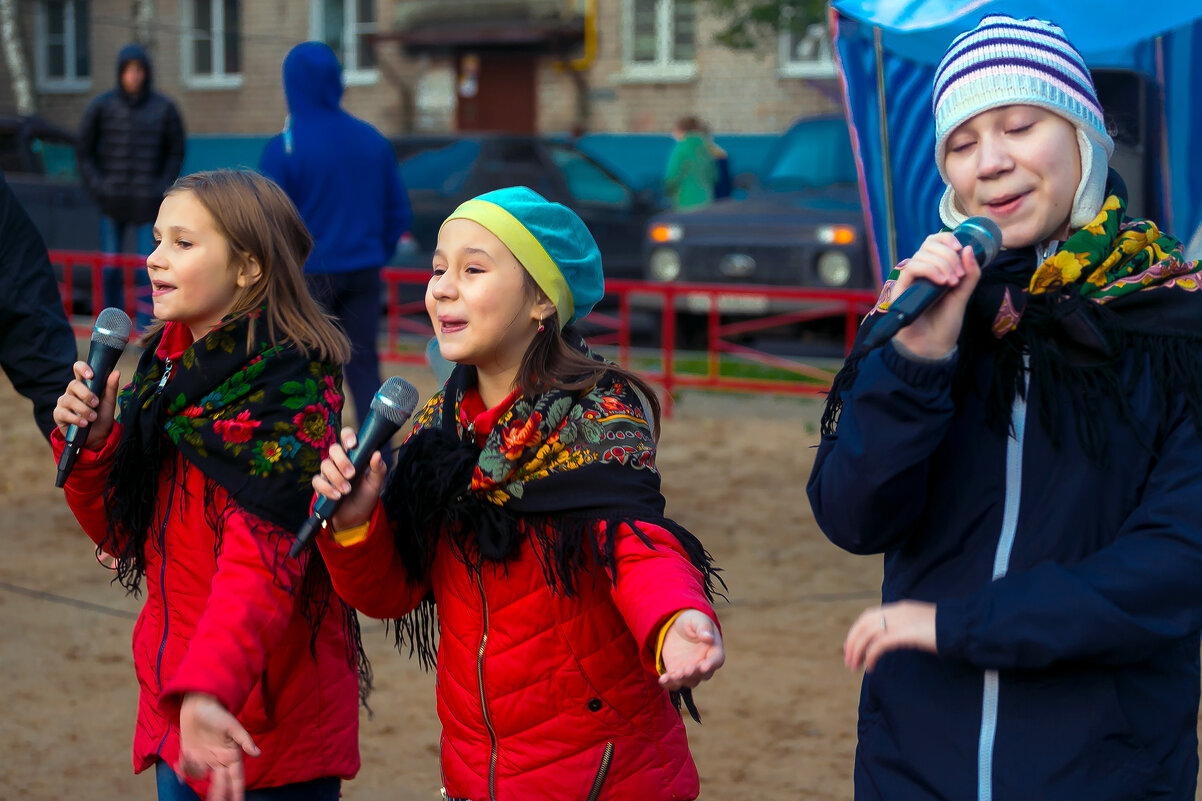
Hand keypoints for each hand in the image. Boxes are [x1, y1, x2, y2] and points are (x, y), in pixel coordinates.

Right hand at [52, 360, 120, 449]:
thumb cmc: (102, 416)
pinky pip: (63, 413)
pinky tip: (84, 424)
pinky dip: (76, 419)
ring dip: (83, 409)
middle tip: (96, 403)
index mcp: (84, 384)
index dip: (82, 368)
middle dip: (86, 394)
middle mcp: (72, 391)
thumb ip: (111, 387)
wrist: (97, 436)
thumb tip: (116, 372)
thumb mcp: (109, 402)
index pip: (78, 369)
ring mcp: (64, 402)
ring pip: (69, 400)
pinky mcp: (58, 414)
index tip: (91, 375)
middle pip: (73, 384)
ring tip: (93, 417)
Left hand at [177, 693, 259, 800]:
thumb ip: (244, 740)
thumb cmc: (217, 713)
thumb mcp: (232, 726)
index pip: (236, 777)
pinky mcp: (189, 754)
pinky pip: (186, 769)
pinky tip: (179, 771)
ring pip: (200, 775)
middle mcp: (218, 760)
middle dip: (218, 795)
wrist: (198, 702)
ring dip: (195, 771)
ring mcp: (203, 758)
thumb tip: (257, 754)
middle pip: (220, 783)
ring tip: (191, 756)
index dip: (237, 791)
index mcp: (231, 755)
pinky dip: (182, 771)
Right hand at [311, 426, 387, 530]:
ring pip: (325, 465)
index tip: (352, 444)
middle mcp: (339, 461)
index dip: (347, 436)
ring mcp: (329, 473)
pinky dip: (327, 488)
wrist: (356, 517)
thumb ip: (378, 468)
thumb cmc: (365, 495)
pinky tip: (337, 496)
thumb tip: (377, 454)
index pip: (347, 437)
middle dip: (342, 461)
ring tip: (347, 490)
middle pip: (333, 449)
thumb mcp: (376, 482)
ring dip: (336, 478)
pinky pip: (317, 481)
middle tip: (351, 474)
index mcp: (353, 455)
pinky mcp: (321, 485)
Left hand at [659, 609, 724, 690]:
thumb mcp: (697, 619)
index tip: (704, 667)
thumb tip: (708, 637)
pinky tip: (662, 680)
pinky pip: (674, 682)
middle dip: (694, 674)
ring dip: (682, 680)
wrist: (674, 626)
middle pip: (703, 674)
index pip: (716, 660)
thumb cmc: (691, 621)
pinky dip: (669, 683)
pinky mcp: (676, 672)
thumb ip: (703, 627)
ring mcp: (690, 670)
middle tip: (686, 671)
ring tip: (674, 676)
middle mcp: (704, 664)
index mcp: (713, 650)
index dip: (711, 664)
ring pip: (689, 681)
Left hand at [844, 601, 936, 672]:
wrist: (962, 627)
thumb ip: (906, 627)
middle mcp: (896, 612)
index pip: (868, 616)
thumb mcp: (921, 624)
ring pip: (867, 634)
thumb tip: (894, 639)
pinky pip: (879, 645)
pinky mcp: (905, 634)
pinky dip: (871, 656)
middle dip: (852, 642)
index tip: (851, 646)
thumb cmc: (945, 630)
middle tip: (848, 660)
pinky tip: (870, 668)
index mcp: (899, 608)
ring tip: (854, 667)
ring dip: (857, 651)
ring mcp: (900, 621)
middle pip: (863, 624)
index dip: (856, 631)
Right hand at [891, 232, 981, 358]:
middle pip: (928, 244)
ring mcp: (910, 279)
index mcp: (934, 269)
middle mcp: (921, 271)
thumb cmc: (945, 322)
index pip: (935, 241)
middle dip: (949, 255)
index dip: (947, 238)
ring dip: (942, 264)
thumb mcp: (963, 294)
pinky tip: (942, 283)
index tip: (961, 249)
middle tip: (959, 276)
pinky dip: (930, 270)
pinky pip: (912, 268)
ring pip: (921, 255)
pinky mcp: (901, 289)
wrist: (933, 345)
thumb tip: (969, 249)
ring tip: (952, 283)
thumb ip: (970, 274)